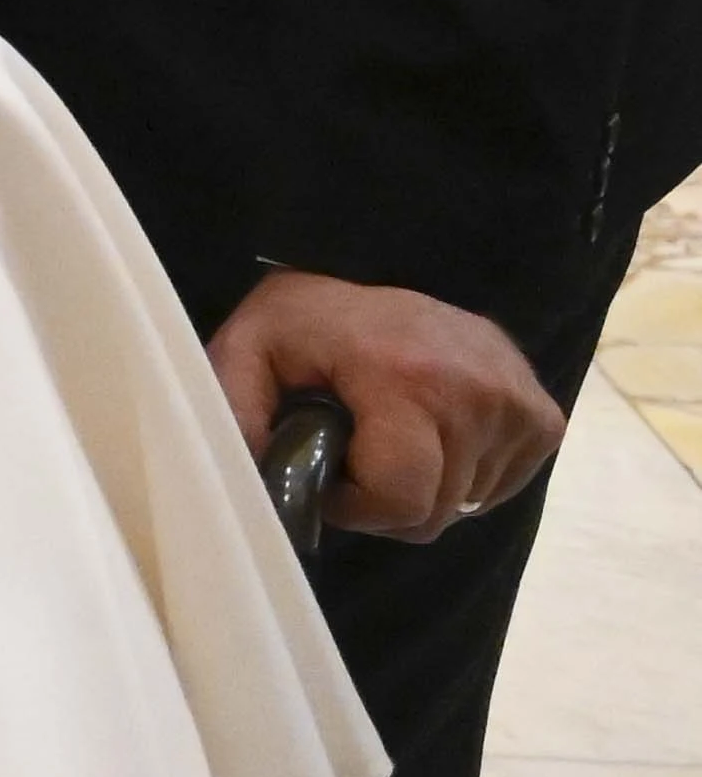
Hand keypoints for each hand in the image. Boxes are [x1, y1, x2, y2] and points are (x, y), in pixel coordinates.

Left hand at [214, 268, 566, 535]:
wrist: (379, 264)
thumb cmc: (309, 319)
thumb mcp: (247, 351)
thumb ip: (234, 413)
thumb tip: (244, 482)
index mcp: (406, 378)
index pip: (400, 500)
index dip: (352, 506)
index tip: (328, 475)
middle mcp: (476, 392)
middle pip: (432, 511)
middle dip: (382, 502)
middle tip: (354, 457)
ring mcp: (517, 404)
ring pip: (464, 505)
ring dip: (422, 489)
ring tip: (391, 438)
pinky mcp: (543, 417)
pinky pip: (498, 488)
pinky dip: (461, 477)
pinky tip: (431, 435)